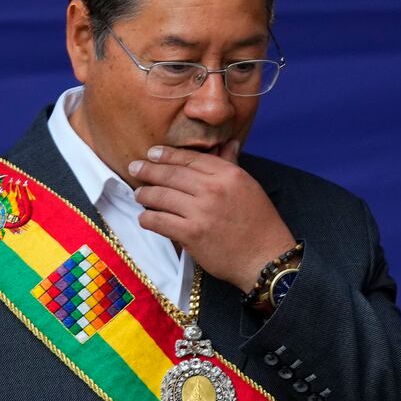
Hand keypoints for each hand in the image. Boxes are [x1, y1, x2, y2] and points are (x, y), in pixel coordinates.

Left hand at [128, 142, 295, 291]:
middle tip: (134, 168)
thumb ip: (231, 165)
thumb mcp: (248, 187)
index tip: (152, 153)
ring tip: (138, 194)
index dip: (167, 155)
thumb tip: (228, 143)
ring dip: (145, 194)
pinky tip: (144, 218)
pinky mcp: (191, 234)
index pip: (190, 158)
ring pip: (161, 196)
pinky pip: (160, 221)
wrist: (266, 258)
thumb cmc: (259, 223)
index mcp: (228, 174)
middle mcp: (213, 189)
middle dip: (148, 170)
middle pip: (171, 174)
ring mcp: (201, 211)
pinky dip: (148, 218)